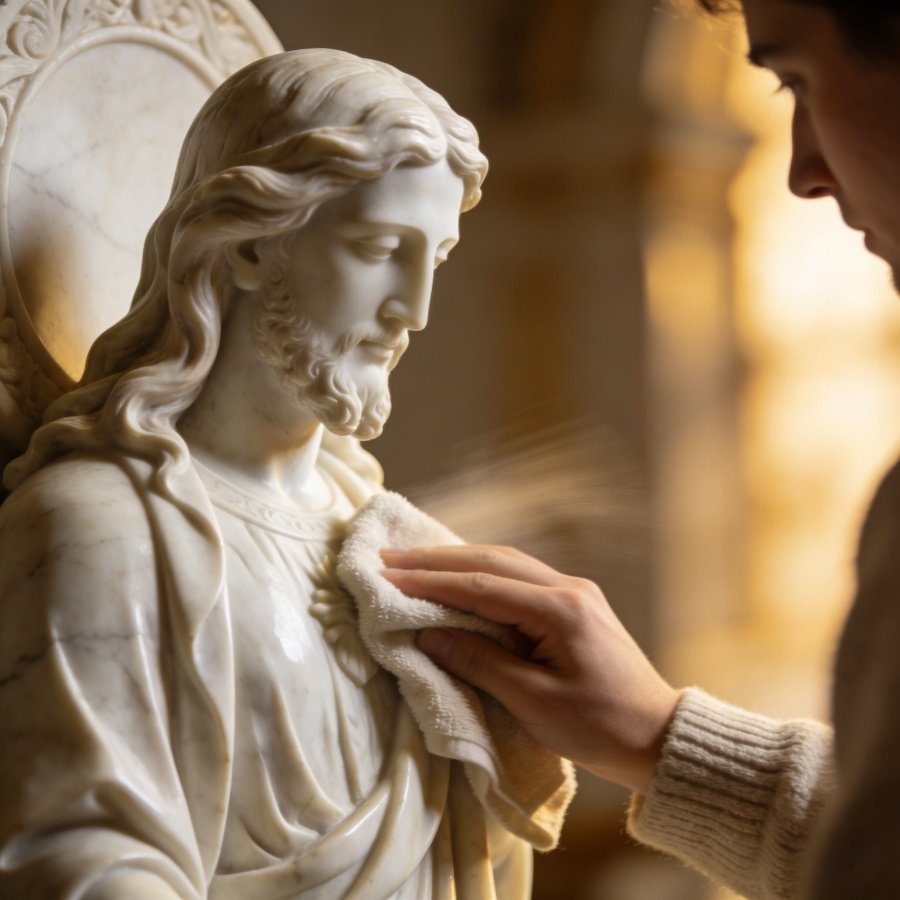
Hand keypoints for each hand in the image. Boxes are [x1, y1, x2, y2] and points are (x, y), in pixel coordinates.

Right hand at [381, 544, 679, 794]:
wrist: (657, 736)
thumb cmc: (599, 728)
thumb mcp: (534, 702)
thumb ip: (480, 662)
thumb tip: (428, 636)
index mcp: (560, 610)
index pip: (481, 586)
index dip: (430, 581)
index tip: (387, 577)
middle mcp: (568, 588)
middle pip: (493, 560)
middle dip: (437, 559)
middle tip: (390, 558)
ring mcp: (574, 592)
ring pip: (506, 563)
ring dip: (458, 561)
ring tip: (414, 562)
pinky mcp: (575, 604)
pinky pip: (519, 577)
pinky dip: (482, 574)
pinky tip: (459, 576)